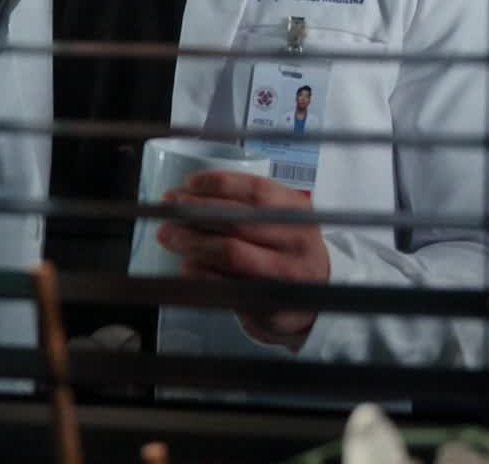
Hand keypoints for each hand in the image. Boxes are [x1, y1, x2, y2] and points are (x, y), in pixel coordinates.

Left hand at [155, 170, 329, 351]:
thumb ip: (247, 205)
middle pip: (237, 221)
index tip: (188, 184)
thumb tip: (188, 194)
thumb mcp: (282, 219)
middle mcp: (296, 242)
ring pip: (230, 253)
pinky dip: (199, 273)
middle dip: (194, 212)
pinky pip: (226, 285)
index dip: (217, 184)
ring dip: (191, 242)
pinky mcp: (272, 304)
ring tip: (168, 235)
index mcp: (297, 212)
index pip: (255, 191)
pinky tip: (185, 265)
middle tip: (167, 208)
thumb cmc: (288, 250)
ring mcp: (287, 275)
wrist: (321, 297)